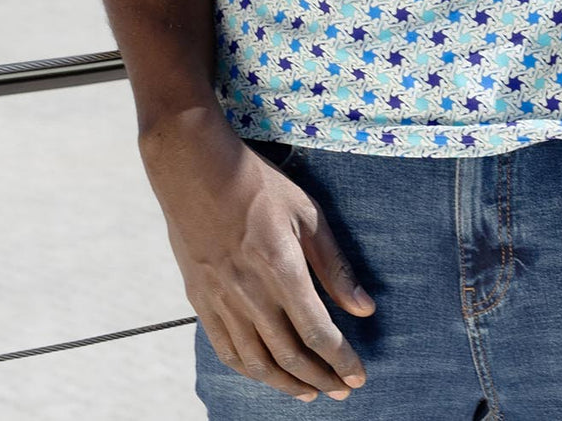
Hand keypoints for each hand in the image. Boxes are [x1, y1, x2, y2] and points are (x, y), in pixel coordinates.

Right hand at [140, 114, 374, 401]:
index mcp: (282, 269)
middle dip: (321, 377)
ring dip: (287, 383)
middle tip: (342, 389)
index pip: (318, 331)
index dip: (341, 359)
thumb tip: (365, 308)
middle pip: (290, 354)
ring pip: (257, 361)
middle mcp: (251, 293)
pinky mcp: (201, 300)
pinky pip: (226, 349)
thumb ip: (334, 265)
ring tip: (310, 391)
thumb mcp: (307, 214)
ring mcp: (222, 300)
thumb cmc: (258, 185)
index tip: (359, 376)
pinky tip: (266, 374)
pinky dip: (250, 370)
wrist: (196, 171)